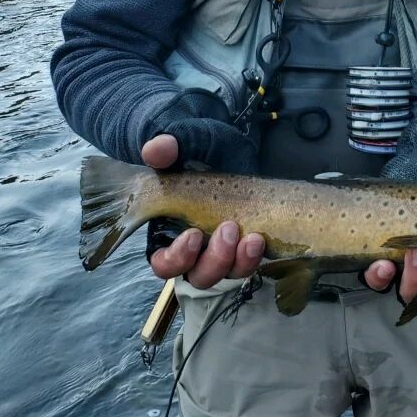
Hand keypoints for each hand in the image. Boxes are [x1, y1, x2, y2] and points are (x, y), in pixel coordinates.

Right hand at [142, 134, 264, 288]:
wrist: (227, 142)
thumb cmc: (195, 145)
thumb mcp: (182, 140)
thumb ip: (167, 146)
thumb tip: (155, 151)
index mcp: (167, 229)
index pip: (163, 261)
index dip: (176, 258)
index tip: (192, 235)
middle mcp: (194, 247)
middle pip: (197, 275)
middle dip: (214, 261)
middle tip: (229, 229)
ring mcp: (221, 246)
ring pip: (225, 274)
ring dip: (239, 262)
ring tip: (253, 238)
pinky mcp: (244, 242)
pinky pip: (248, 263)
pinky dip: (254, 257)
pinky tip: (261, 239)